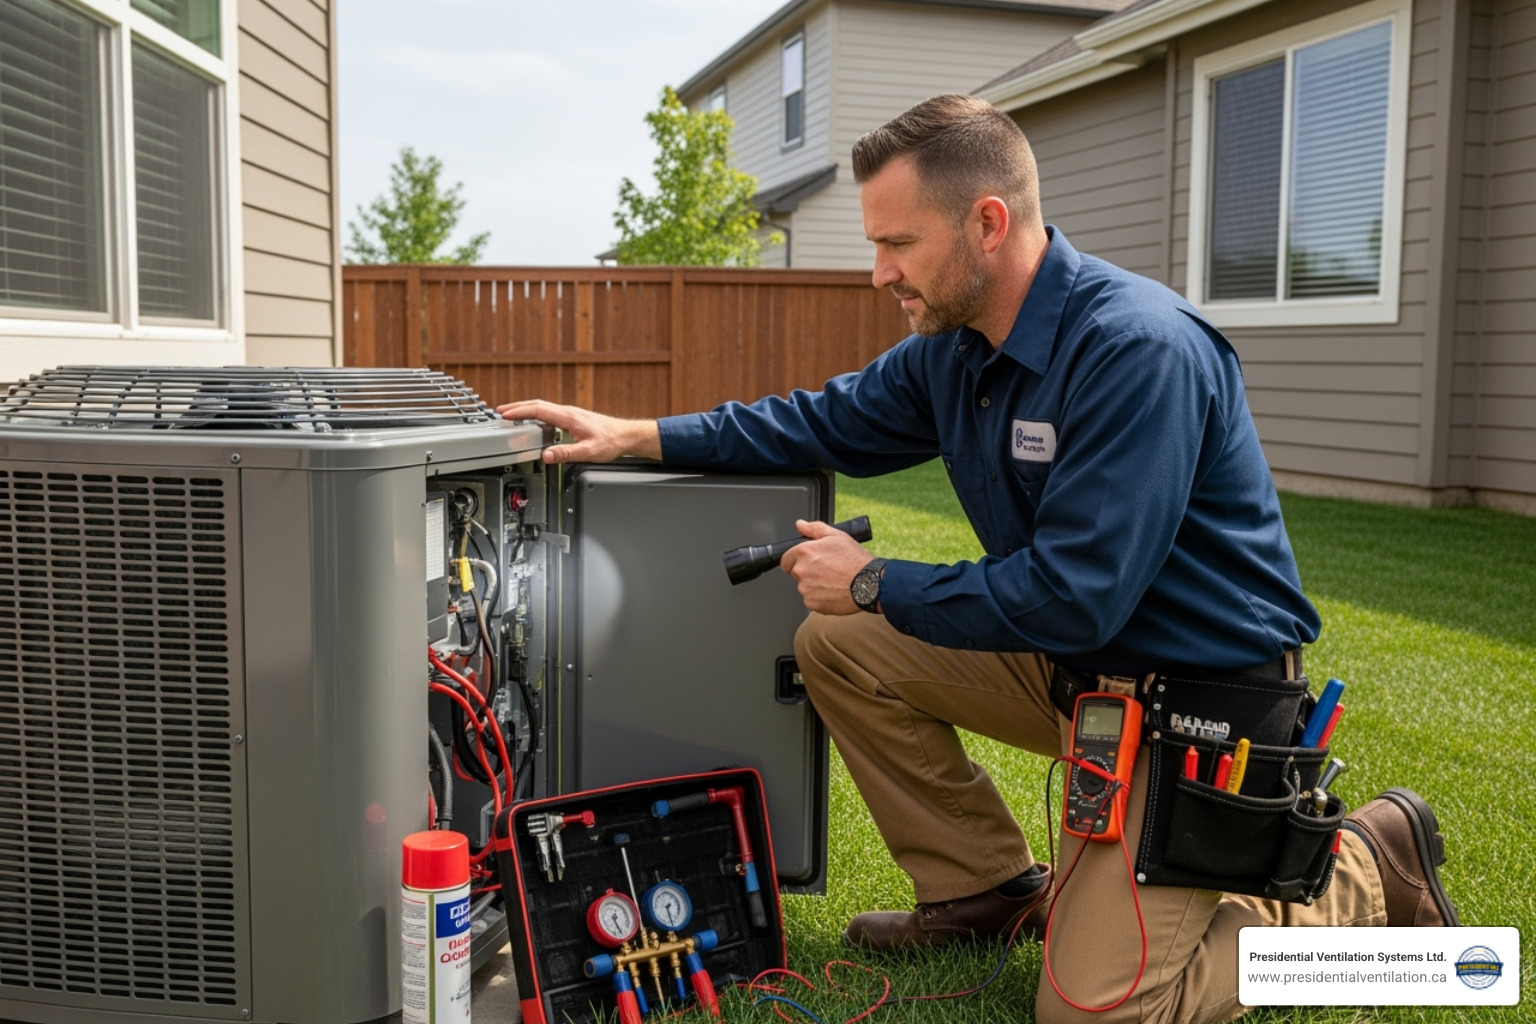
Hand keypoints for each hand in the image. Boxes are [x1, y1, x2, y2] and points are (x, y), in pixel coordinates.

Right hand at [495, 399, 661, 463]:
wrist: (626, 436)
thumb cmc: (611, 442)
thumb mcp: (588, 452)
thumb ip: (565, 453)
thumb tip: (546, 455)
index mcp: (569, 417)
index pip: (538, 410)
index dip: (520, 411)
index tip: (505, 413)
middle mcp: (568, 412)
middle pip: (537, 405)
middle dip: (518, 406)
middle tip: (501, 410)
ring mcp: (570, 414)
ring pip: (543, 407)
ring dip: (526, 409)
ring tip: (512, 414)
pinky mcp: (573, 418)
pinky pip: (550, 412)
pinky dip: (536, 413)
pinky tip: (534, 420)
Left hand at [779, 519, 873, 614]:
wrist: (869, 583)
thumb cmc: (855, 560)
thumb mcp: (837, 536)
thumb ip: (814, 529)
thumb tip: (800, 525)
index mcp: (804, 552)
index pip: (786, 559)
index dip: (796, 560)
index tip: (809, 562)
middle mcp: (801, 571)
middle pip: (796, 573)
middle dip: (808, 571)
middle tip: (827, 570)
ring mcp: (806, 589)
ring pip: (804, 587)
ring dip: (814, 585)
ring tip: (833, 581)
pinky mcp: (812, 604)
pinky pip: (812, 600)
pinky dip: (820, 598)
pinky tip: (834, 591)